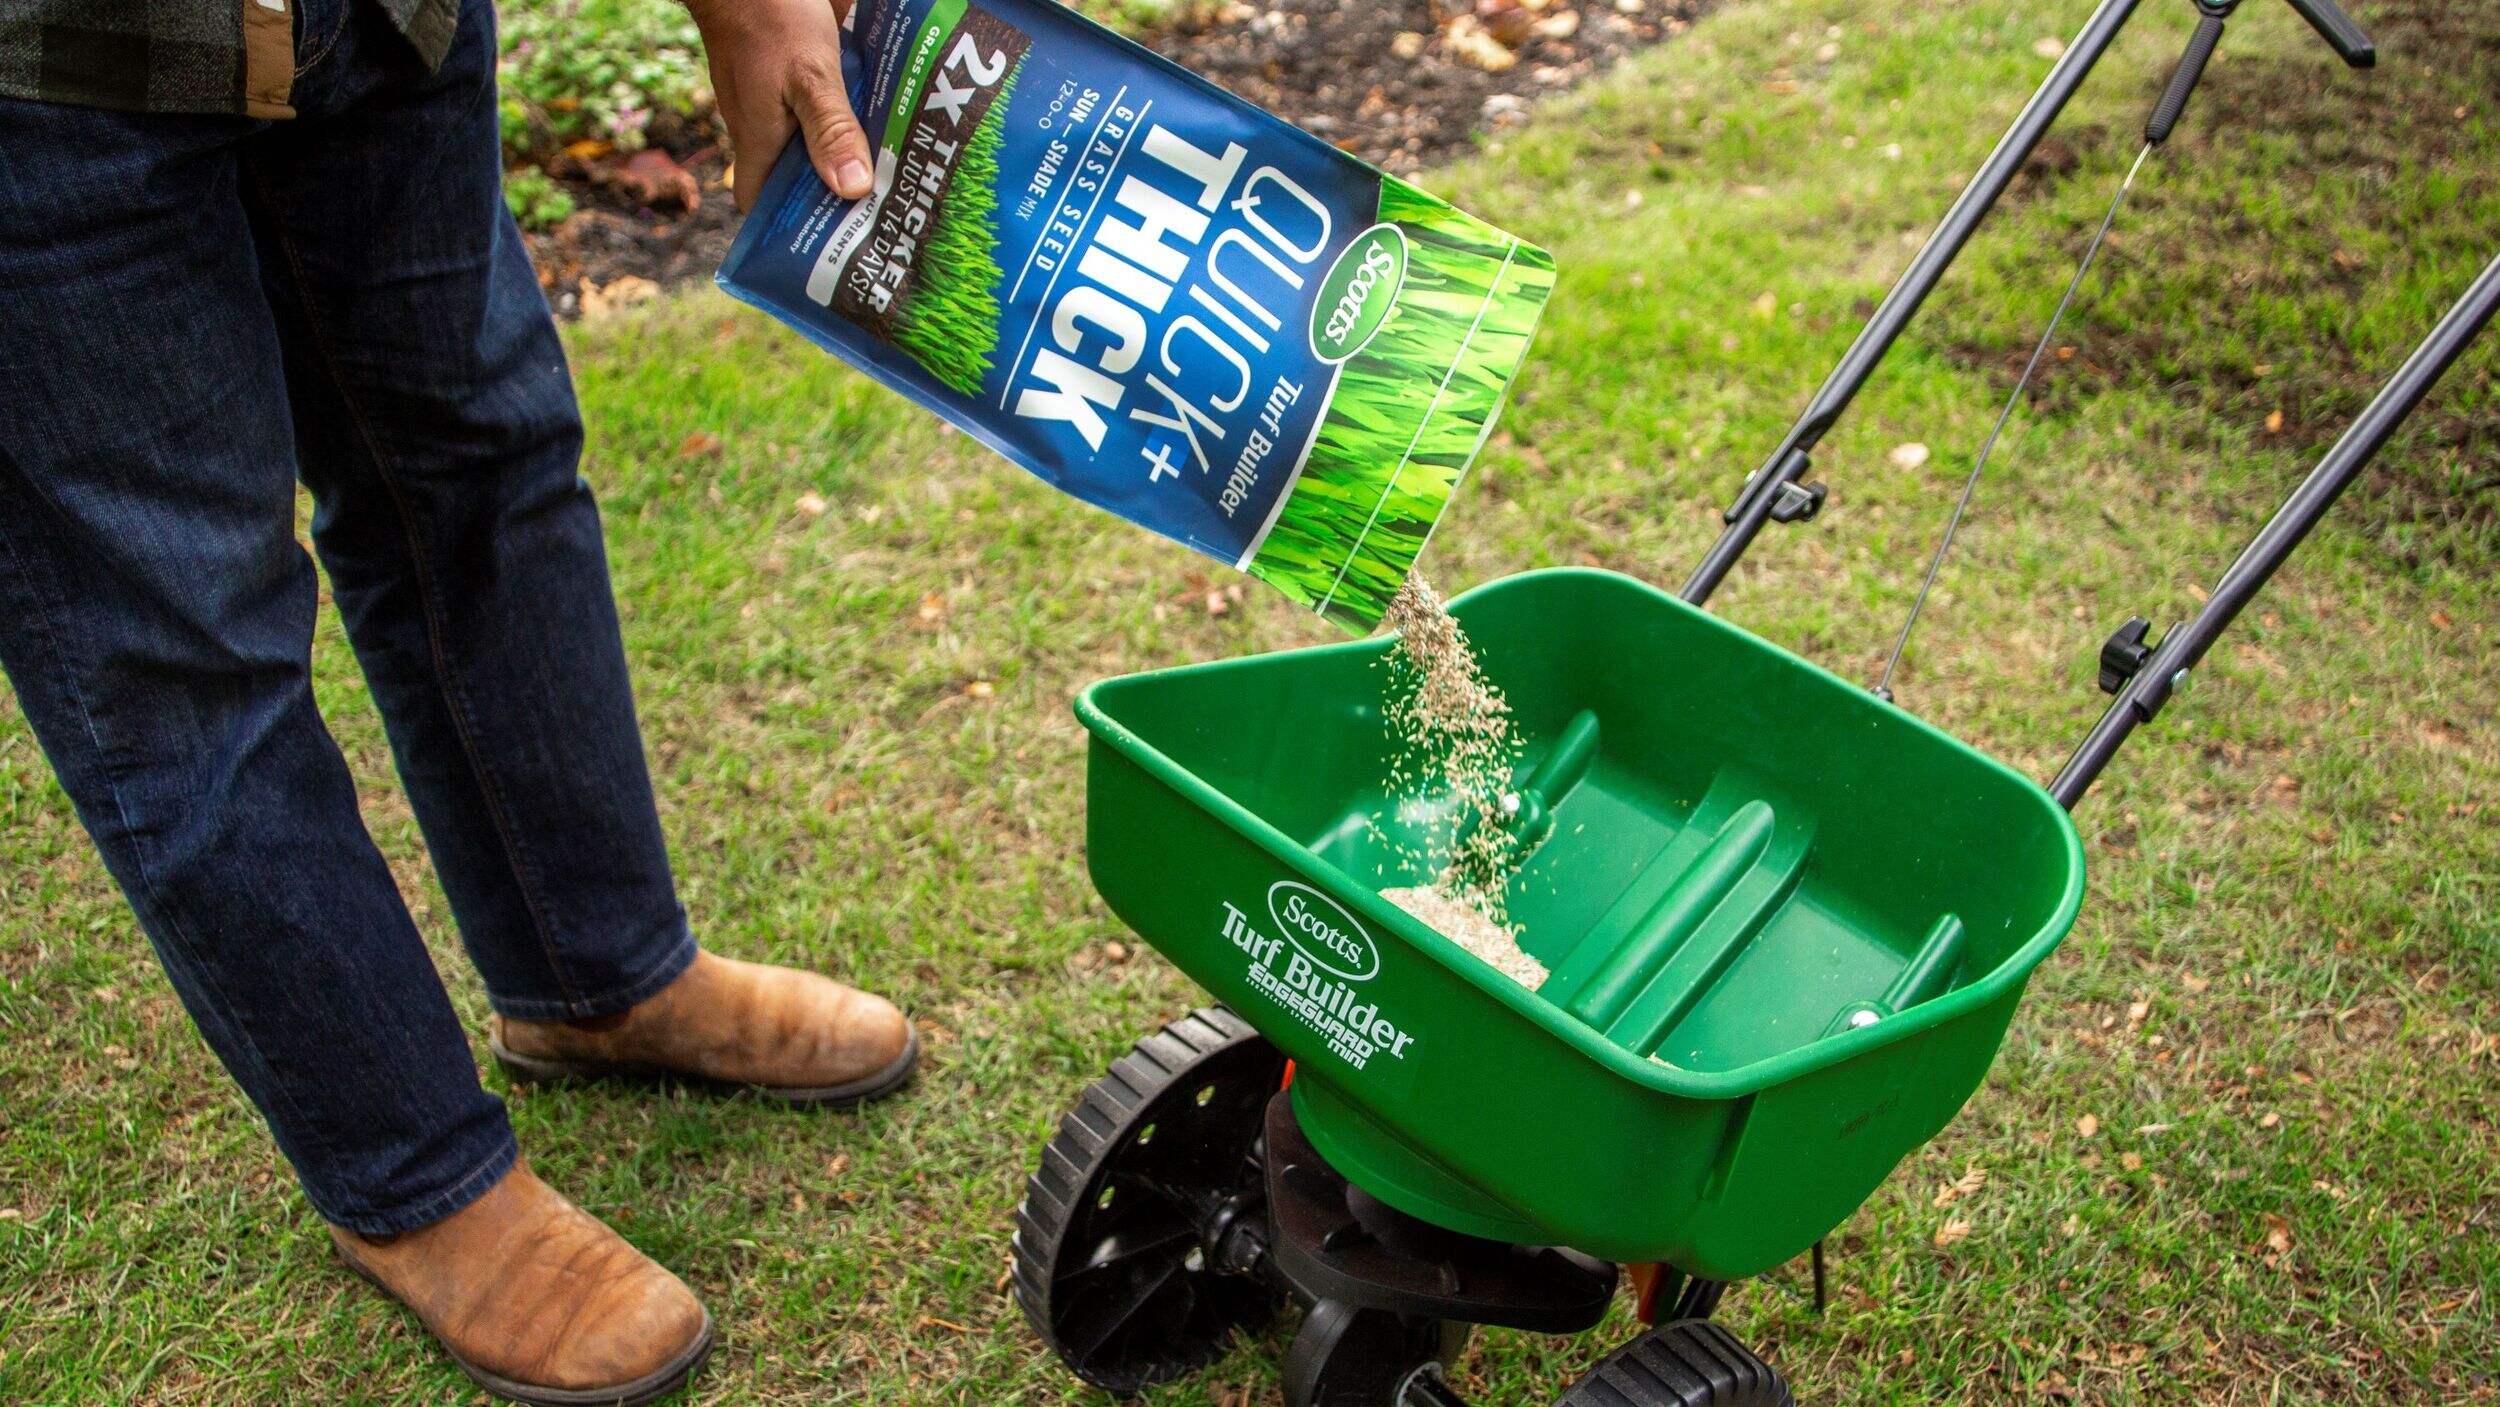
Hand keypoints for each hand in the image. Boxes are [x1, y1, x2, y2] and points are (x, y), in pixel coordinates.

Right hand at [686, 0, 874, 208]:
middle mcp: (761, 125)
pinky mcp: (785, 75)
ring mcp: (770, 99)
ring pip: (806, 141)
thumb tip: (853, 190)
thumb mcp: (809, 77)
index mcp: (757, 139)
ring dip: (841, 155)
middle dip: (829, 193)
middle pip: (791, 176)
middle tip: (881, 211)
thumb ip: (831, 131)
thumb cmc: (770, 17)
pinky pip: (815, 109)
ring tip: (891, 176)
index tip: (828, 242)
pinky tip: (880, 122)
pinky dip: (842, 119)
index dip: (784, 227)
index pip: (758, 203)